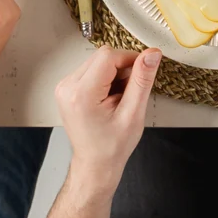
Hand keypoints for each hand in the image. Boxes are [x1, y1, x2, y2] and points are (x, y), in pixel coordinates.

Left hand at [54, 46, 159, 189]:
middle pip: (102, 56)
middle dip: (122, 68)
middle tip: (130, 93)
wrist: (95, 164)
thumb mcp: (133, 113)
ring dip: (114, 73)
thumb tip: (152, 54)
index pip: (109, 56)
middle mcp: (67, 87)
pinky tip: (109, 97)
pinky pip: (92, 69)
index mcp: (81, 94)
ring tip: (119, 98)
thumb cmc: (113, 146)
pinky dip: (106, 77)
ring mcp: (64, 87)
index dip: (131, 60)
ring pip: (98, 61)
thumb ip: (142, 80)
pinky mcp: (67, 88)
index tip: (143, 73)